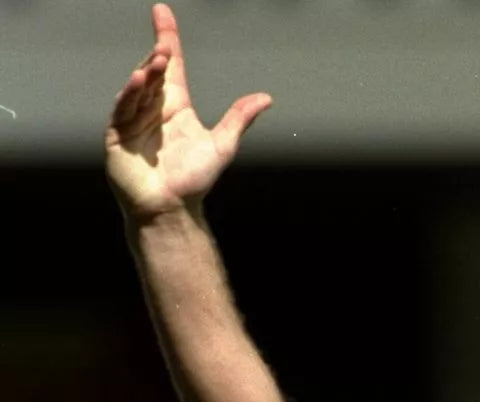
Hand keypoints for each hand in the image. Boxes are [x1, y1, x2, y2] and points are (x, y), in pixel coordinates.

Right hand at [105, 3, 271, 219]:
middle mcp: (152, 107)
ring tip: (158, 60)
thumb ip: (239, 120)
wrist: (173, 209)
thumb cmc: (193, 181)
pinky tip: (140, 82)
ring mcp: (132, 119)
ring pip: (139, 88)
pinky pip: (123, 109)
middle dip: (159, 57)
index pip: (171, 66)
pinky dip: (131, 95)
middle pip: (154, 73)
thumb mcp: (222, 145)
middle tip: (167, 43)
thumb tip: (265, 98)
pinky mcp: (118, 134)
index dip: (167, 38)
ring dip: (147, 73)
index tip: (162, 12)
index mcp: (174, 106)